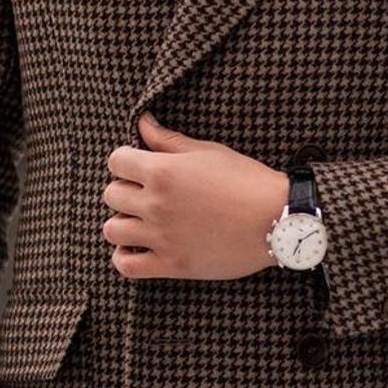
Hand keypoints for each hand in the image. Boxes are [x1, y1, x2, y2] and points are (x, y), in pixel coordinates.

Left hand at [103, 111, 289, 280]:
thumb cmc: (246, 181)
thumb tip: (142, 122)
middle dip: (125, 190)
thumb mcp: (208, 152)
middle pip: (111, 194)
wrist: (277, 220)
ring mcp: (161, 236)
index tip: (139, 167)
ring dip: (122, 223)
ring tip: (140, 221)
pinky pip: (126, 265)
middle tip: (145, 193)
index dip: (126, 161)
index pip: (117, 161)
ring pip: (112, 230)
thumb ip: (168, 140)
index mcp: (163, 171)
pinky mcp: (171, 265)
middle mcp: (156, 204)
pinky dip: (124, 257)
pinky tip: (137, 248)